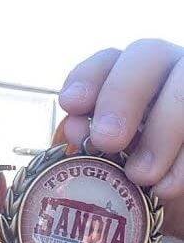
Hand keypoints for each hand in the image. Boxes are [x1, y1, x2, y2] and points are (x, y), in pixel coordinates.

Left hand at [59, 39, 183, 238]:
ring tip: (139, 176)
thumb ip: (92, 136)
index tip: (70, 105)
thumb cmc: (133, 170)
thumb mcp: (110, 156)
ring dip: (160, 133)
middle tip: (106, 140)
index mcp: (129, 74)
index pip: (107, 59)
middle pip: (147, 55)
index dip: (87, 77)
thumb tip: (77, 128)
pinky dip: (183, 163)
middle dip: (122, 97)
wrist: (173, 186)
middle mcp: (166, 68)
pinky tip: (165, 187)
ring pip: (183, 90)